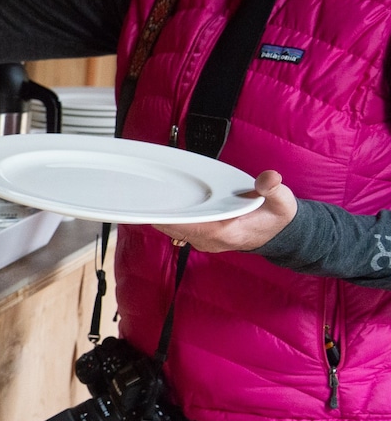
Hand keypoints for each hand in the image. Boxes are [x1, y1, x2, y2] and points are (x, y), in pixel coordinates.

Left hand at [155, 170, 296, 252]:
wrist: (280, 234)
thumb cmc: (277, 216)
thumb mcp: (282, 201)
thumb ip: (273, 189)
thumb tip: (268, 178)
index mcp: (227, 232)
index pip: (189, 226)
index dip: (168, 218)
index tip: (150, 206)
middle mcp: (211, 240)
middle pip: (174, 228)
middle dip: (157, 213)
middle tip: (138, 194)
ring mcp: (205, 242)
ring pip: (173, 230)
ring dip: (159, 216)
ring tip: (141, 197)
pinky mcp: (202, 238)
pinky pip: (178, 230)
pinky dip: (167, 219)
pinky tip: (156, 205)